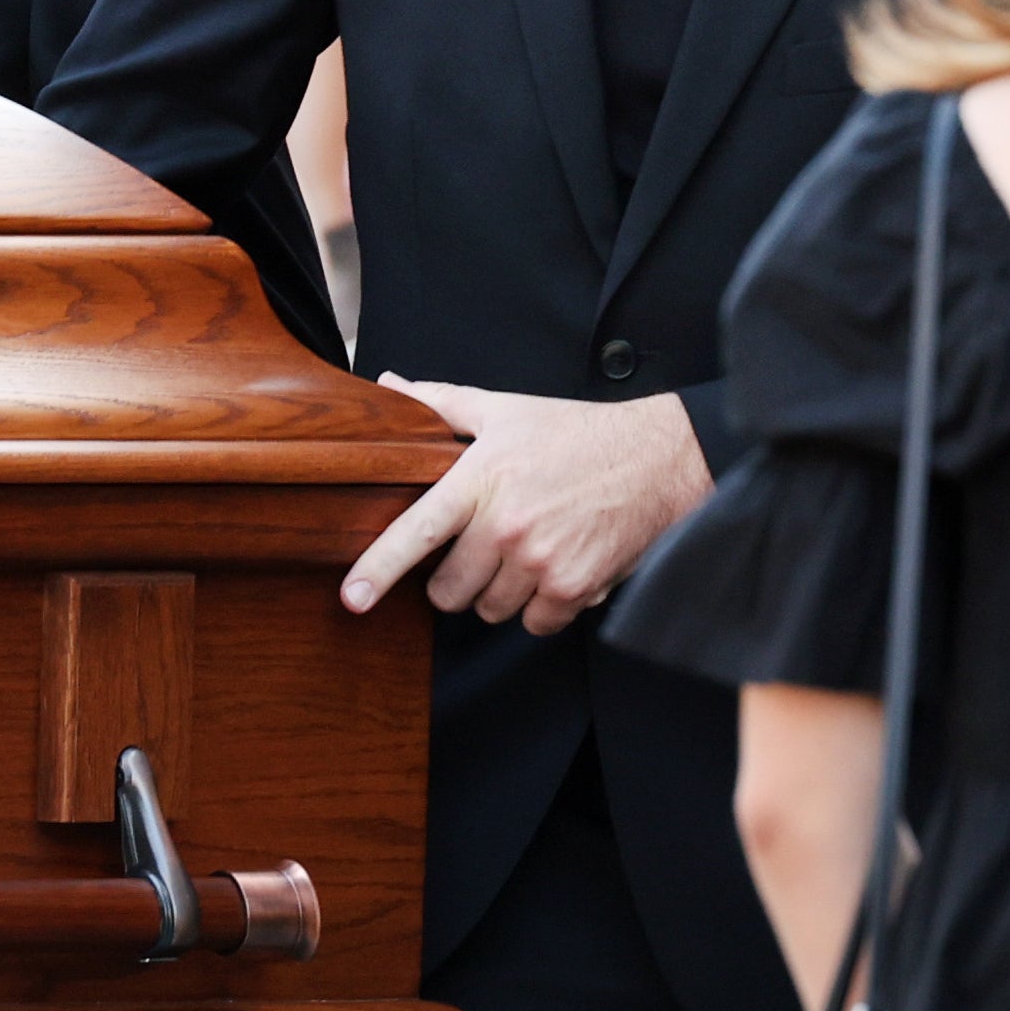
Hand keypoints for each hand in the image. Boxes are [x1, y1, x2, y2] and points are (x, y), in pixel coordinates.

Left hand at [341, 382, 710, 635]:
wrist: (657, 460)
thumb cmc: (575, 434)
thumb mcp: (504, 411)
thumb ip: (439, 404)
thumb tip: (387, 386)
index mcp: (481, 481)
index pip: (418, 531)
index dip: (379, 568)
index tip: (352, 597)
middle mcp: (508, 526)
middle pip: (448, 590)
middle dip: (455, 578)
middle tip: (481, 548)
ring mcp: (542, 561)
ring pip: (489, 609)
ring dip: (499, 592)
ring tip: (525, 551)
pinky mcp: (575, 588)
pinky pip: (534, 624)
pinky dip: (540, 607)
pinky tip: (555, 568)